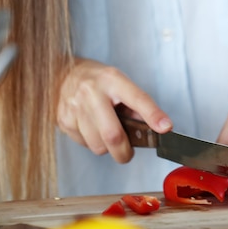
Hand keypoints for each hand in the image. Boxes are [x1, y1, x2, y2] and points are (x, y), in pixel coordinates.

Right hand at [57, 58, 171, 162]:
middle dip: (124, 152)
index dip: (153, 115)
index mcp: (112, 80)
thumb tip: (155, 127)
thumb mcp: (120, 83)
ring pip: (98, 145)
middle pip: (113, 134)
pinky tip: (90, 128)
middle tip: (127, 153)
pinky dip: (91, 142)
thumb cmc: (98, 82)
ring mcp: (75, 106)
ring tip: (105, 132)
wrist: (62, 75)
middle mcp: (92, 91)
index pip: (138, 99)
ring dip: (106, 147)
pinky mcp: (63, 120)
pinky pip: (83, 144)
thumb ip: (137, 105)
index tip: (165, 127)